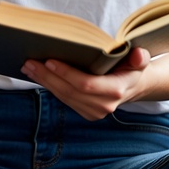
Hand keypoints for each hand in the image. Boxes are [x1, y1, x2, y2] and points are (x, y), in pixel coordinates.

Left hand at [20, 47, 150, 120]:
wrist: (134, 85)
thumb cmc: (133, 66)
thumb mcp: (139, 60)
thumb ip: (139, 57)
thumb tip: (139, 55)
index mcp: (116, 90)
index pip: (85, 84)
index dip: (66, 73)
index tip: (49, 60)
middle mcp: (104, 106)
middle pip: (69, 91)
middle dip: (48, 76)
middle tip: (29, 62)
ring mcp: (94, 113)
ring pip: (64, 97)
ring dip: (44, 82)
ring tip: (28, 67)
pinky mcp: (86, 113)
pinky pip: (65, 99)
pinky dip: (50, 87)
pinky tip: (38, 75)